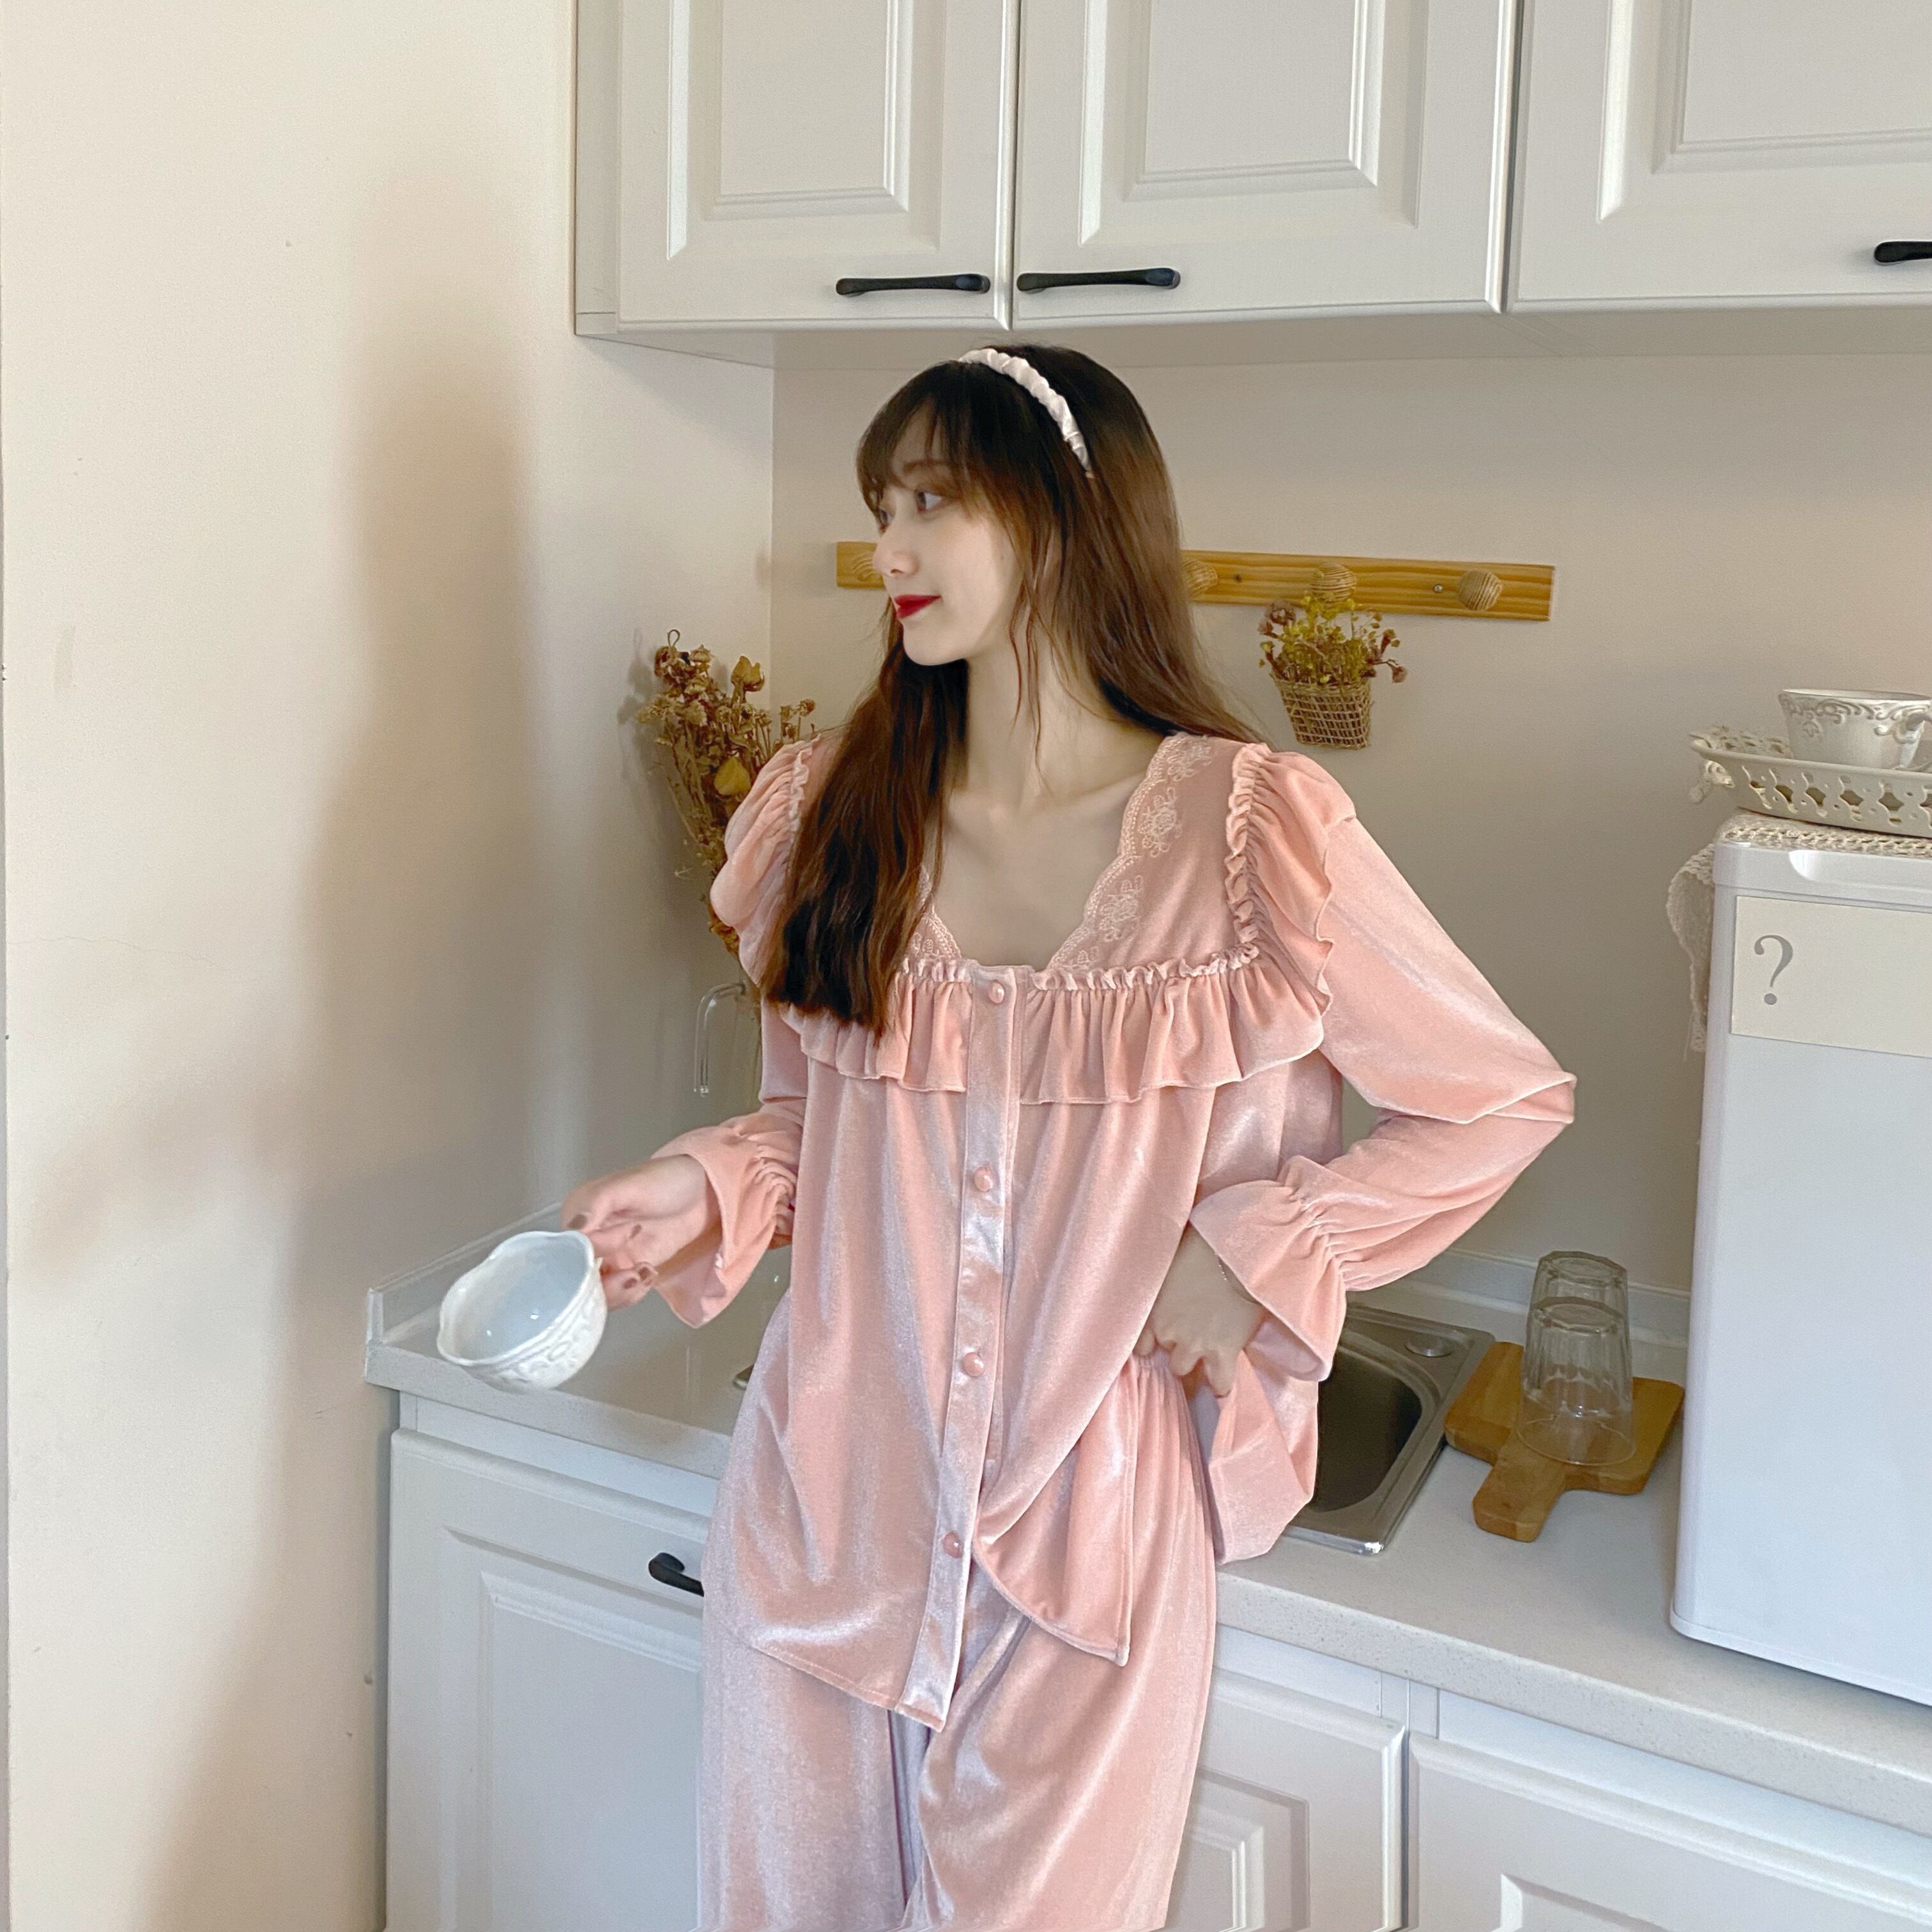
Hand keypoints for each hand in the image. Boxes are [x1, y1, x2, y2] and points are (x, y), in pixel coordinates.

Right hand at [561, 1154, 707, 1308]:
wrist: (703, 1192)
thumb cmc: (665, 1179)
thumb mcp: (628, 1185)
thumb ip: (596, 1204)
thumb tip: (573, 1228)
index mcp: (579, 1215)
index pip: (569, 1248)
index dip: (593, 1253)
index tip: (625, 1240)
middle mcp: (587, 1240)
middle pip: (577, 1278)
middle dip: (603, 1284)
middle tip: (633, 1274)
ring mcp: (608, 1258)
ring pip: (595, 1292)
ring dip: (619, 1292)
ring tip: (645, 1272)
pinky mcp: (627, 1270)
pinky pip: (617, 1294)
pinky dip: (631, 1293)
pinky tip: (649, 1274)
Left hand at [1134, 1225, 1266, 1398]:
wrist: (1237, 1252)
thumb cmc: (1202, 1248)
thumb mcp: (1168, 1264)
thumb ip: (1160, 1285)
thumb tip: (1156, 1281)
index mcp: (1153, 1312)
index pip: (1140, 1345)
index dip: (1151, 1341)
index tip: (1160, 1338)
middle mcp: (1169, 1333)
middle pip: (1164, 1354)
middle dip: (1175, 1346)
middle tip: (1190, 1334)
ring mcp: (1196, 1345)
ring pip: (1183, 1370)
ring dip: (1192, 1362)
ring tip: (1204, 1352)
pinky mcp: (1224, 1352)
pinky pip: (1220, 1384)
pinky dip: (1220, 1383)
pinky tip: (1221, 1378)